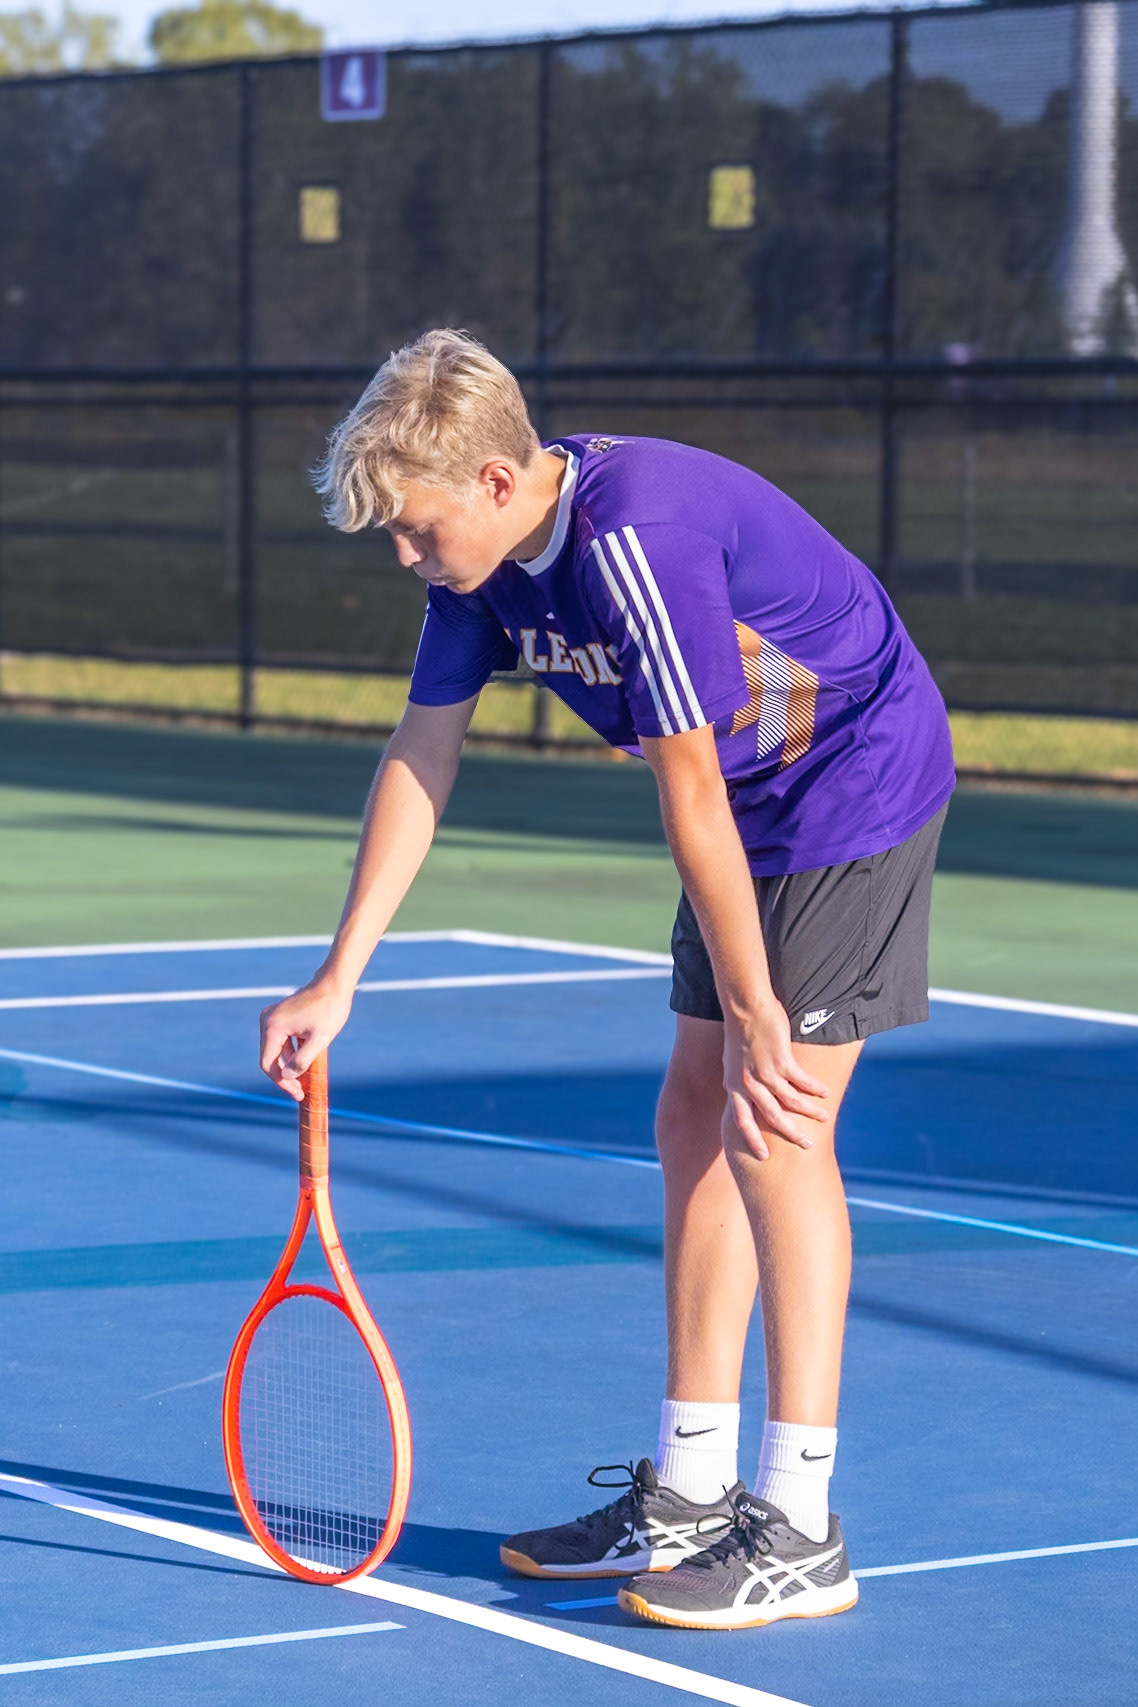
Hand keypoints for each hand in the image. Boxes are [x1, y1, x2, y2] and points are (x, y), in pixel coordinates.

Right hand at [259, 978, 352, 1101]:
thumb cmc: (329, 1010)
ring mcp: (271, 1016)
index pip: (268, 1064)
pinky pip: (280, 1040)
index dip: (281, 1083)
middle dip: (284, 1076)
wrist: (334, 984)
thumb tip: (287, 1077)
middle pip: (269, 1058)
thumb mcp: (320, 1040)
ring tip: (305, 1078)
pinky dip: (290, 1052)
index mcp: (272, 1027)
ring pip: (275, 1050)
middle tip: (300, 1091)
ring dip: (288, 1065)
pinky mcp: (279, 1015)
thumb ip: (302, 1060)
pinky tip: (304, 1061)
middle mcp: (266, 1020)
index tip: (297, 1094)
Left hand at [722, 1003, 829, 1159]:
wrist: (745, 1006)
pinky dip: (815, 1089)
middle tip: (806, 1144)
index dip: (752, 1140)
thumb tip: (742, 1090)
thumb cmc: (740, 1031)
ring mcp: (764, 1072)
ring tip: (824, 1117)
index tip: (762, 1157)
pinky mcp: (780, 1060)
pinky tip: (826, 1092)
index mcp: (733, 1085)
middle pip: (771, 1118)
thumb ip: (739, 1079)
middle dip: (790, 1133)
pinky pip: (802, 1081)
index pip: (741, 1121)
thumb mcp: (732, 1061)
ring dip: (810, 1111)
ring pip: (791, 1101)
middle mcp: (748, 1083)